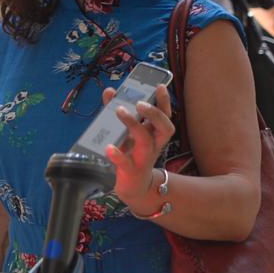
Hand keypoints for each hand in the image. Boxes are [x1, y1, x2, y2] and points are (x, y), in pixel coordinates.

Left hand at [100, 85, 175, 211]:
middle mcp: (153, 145)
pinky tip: (109, 147)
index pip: (165, 116)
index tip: (159, 86)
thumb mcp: (125, 132)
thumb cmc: (131, 153)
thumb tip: (110, 92)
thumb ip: (117, 110)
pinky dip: (117, 155)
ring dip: (133, 124)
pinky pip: (126, 162)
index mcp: (154, 134)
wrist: (132, 186)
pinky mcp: (131, 171)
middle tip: (139, 103)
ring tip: (120, 111)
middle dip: (154, 113)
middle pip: (164, 127)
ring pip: (145, 140)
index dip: (164, 101)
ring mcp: (143, 158)